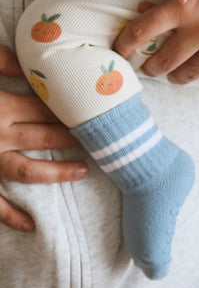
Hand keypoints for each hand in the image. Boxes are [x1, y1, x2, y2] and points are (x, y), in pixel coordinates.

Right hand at [0, 46, 86, 232]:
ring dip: (55, 172)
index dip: (69, 110)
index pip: (45, 109)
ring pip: (27, 169)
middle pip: (44, 136)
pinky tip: (31, 225)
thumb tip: (24, 62)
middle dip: (72, 137)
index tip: (93, 111)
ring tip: (82, 171)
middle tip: (100, 138)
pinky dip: (10, 216)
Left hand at [114, 0, 198, 84]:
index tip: (119, 52)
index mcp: (183, 7)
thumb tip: (142, 9)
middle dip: (152, 68)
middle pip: (166, 60)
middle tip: (150, 68)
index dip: (125, 44)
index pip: (143, 30)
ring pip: (192, 72)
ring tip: (175, 77)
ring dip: (179, 77)